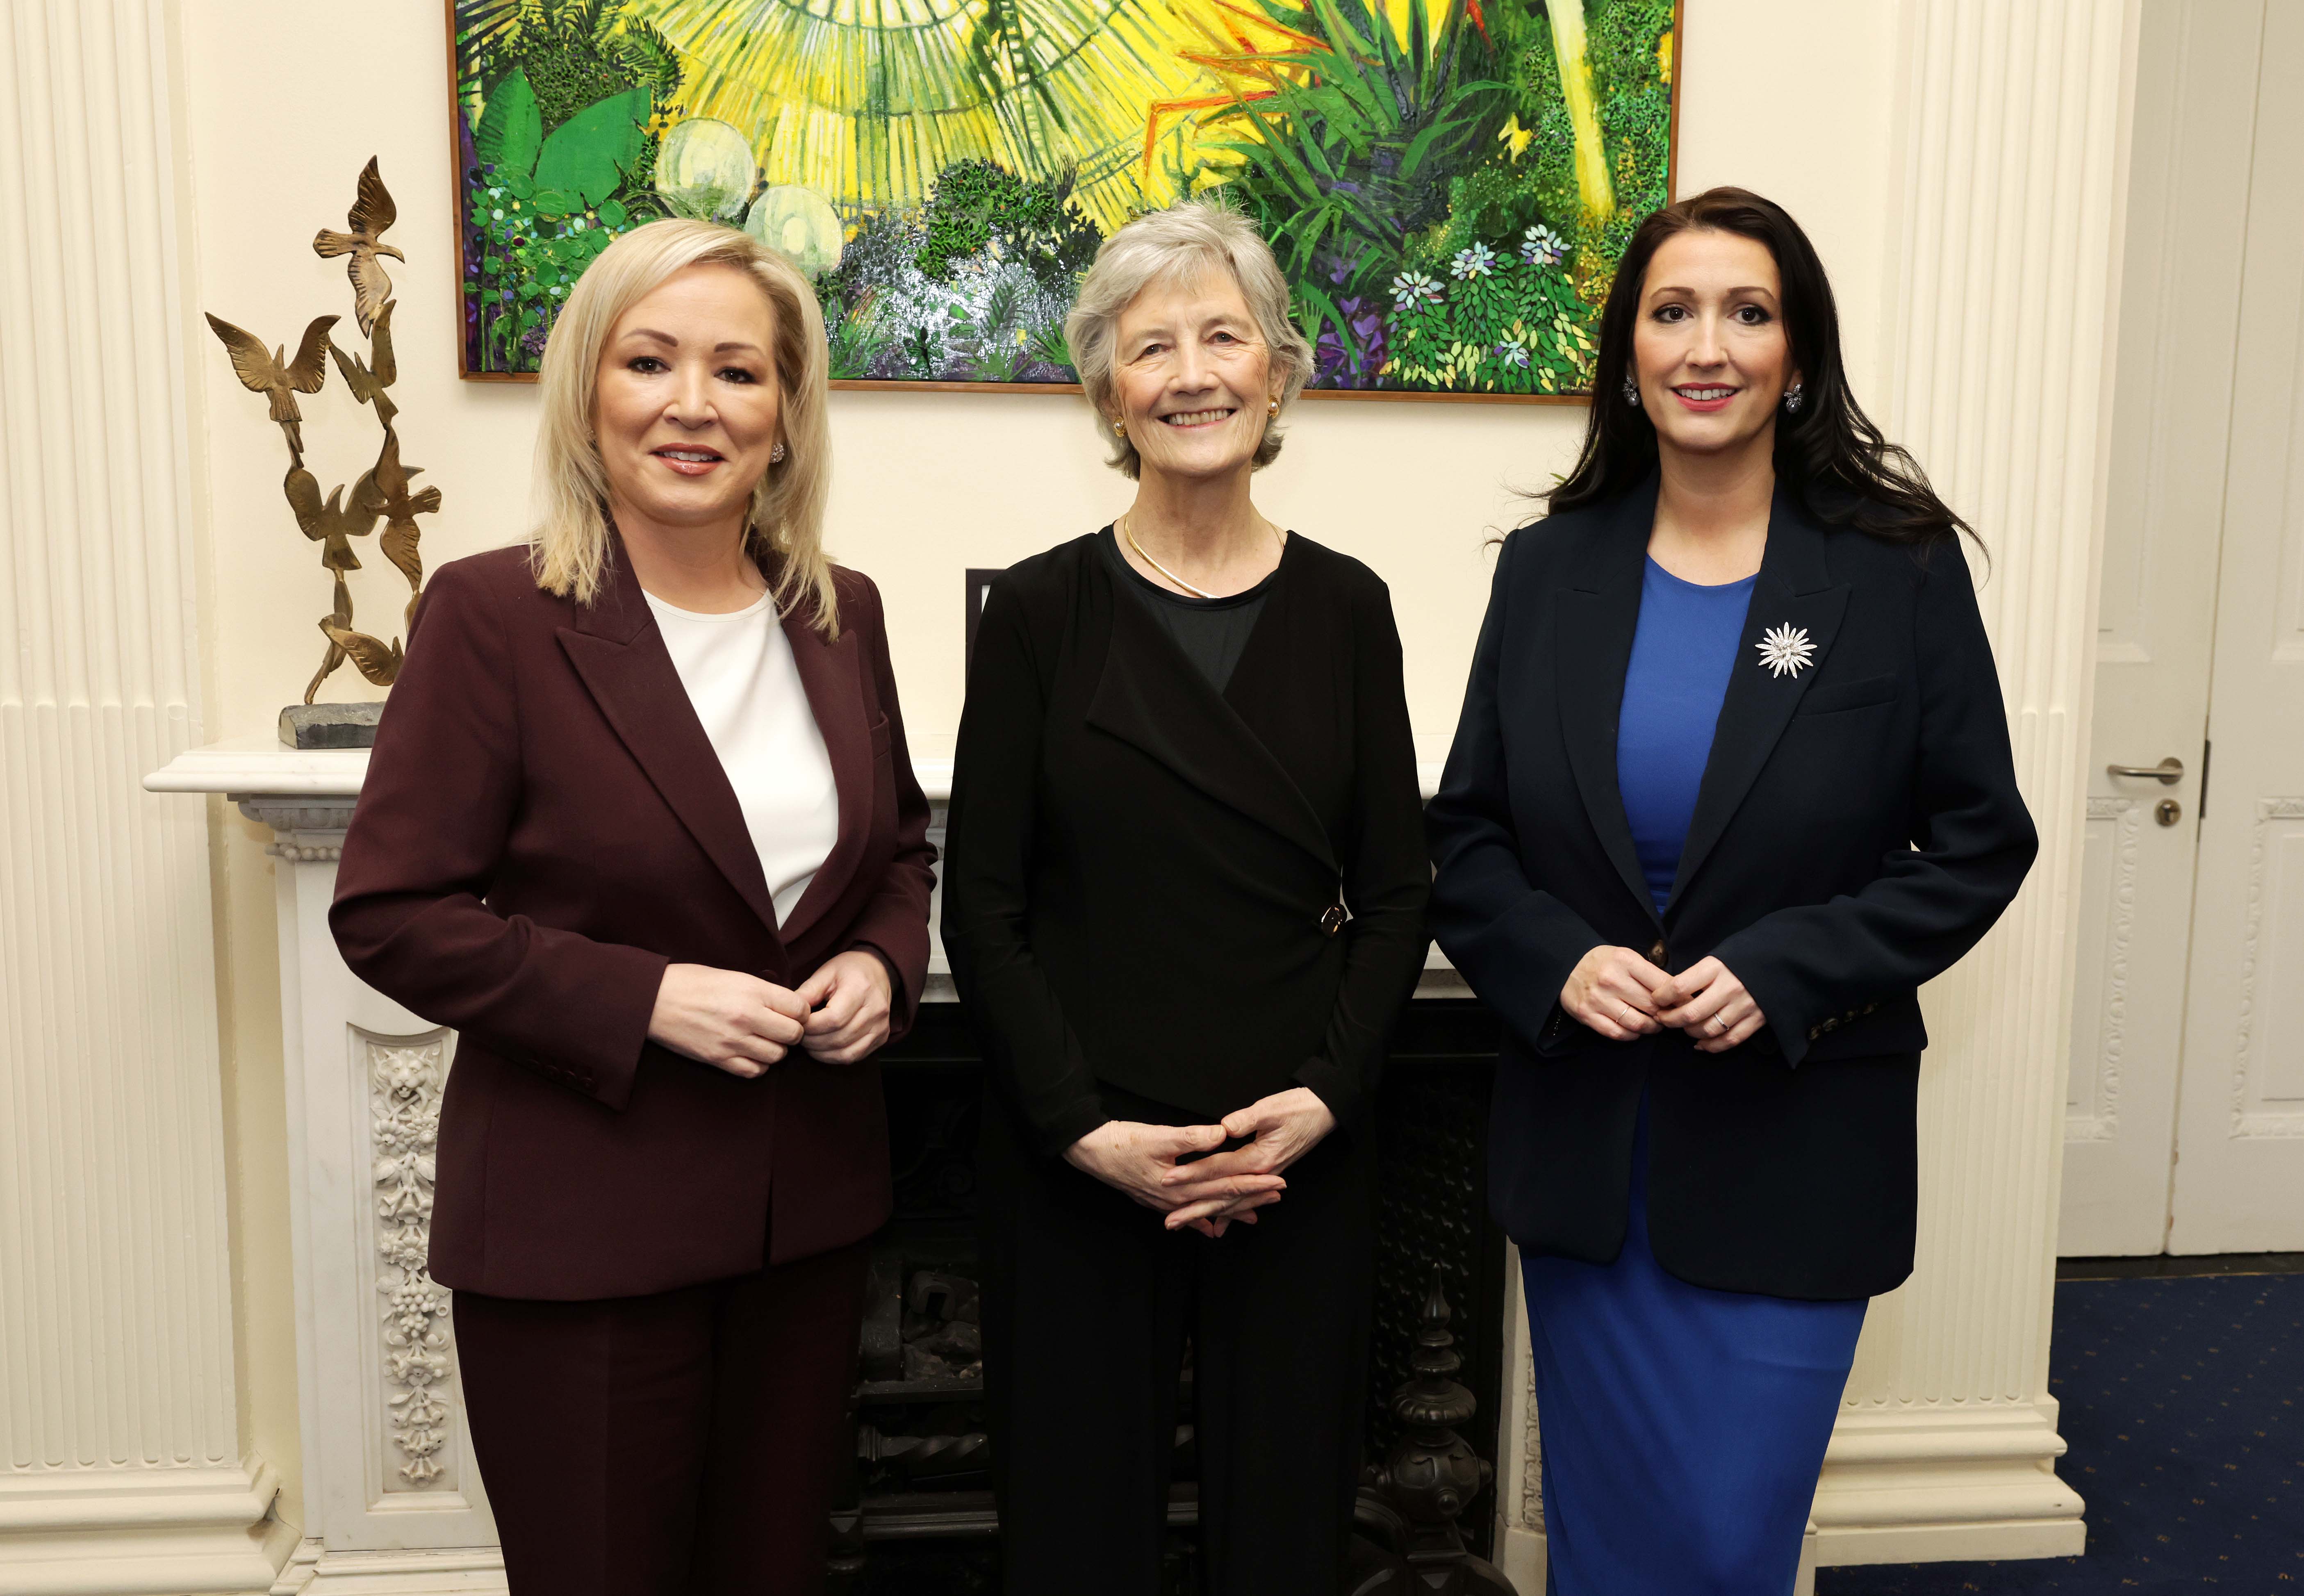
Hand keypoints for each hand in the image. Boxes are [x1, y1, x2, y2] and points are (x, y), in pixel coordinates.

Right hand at [648, 963, 808, 1077]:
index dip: (801, 1011)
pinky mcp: (718, 1059)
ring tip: (764, 1039)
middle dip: (792, 1032)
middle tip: (781, 1027)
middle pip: (793, 1034)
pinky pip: (754, 1071)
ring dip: (775, 1049)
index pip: (799, 1008)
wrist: (654, 1000)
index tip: (793, 1012)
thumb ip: (763, 992)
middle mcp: (746, 1017)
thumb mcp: (734, 976)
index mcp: (752, 991)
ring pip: (777, 1056)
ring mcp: (732, 1041)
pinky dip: (758, 1064)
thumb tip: (789, 1006)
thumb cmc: (692, 983)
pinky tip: (750, 1052)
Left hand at [797, 950, 893, 1064]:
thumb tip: (789, 1012)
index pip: (833, 1019)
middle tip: (798, 1035)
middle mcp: (875, 1010)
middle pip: (838, 1038)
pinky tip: (823, 1049)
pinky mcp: (882, 1037)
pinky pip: (854, 1056)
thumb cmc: (849, 970)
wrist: (878, 971)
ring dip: (821, 1053)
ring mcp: (881, 1026)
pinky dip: (834, 1057)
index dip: (810, 1027)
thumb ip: (808, 992)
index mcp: (861, 989)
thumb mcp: (826, 972)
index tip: (797, 1024)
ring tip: (808, 1043)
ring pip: (846, 1053)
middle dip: (812, 1041)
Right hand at [1065, 1121, 1287, 1238]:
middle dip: (1251, 1199)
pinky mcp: (1156, 1200)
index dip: (1253, 1183)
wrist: (1091, 1152)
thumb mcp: (1158, 1135)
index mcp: (1181, 1183)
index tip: (1278, 1180)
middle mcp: (1176, 1199)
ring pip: (1206, 1210)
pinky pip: (1186, 1215)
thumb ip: (1192, 1136)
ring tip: (1255, 1215)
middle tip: (1279, 1195)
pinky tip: (1211, 1229)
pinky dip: (1200, 1222)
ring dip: (1231, 1211)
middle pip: (1221, 1201)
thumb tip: (1223, 1133)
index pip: (1226, 1184)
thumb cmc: (1123, 1142)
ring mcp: (1165, 1203)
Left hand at [1157, 1087, 1336, 1234]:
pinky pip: (1245, 1199)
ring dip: (1208, 1214)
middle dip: (1195, 1209)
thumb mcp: (1272, 1108)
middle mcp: (1261, 1174)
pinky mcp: (1267, 1175)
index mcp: (1259, 1158)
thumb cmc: (1298, 1108)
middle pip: (1222, 1195)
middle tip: (1169, 1222)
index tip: (1168, 1180)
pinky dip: (1231, 1214)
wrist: (1325, 1112)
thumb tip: (1223, 1128)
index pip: (1218, 1169)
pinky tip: (1219, 1226)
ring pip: (1232, 1202)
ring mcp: (1265, 1177)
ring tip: (1184, 1225)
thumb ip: (1247, 1119)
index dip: (1191, 1174)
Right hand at [1561, 945, 1670, 1040]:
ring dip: (1651, 1028)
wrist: (1565, 965)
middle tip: (1670, 1016)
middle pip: (1652, 1006)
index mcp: (1625, 961)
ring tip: (1654, 1025)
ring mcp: (1598, 999)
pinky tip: (1635, 1030)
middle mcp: (1611, 980)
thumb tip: (1678, 995)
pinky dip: (1632, 1035)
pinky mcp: (1586, 1015)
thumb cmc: (1603, 962)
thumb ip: (1649, 972)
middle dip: (1666, 1014)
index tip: (1683, 1004)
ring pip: (1637, 1023)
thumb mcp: (1626, 956)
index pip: (1663, 985)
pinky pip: (1617, 1033)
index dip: (1678, 998)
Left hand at [1653, 956, 1766, 1052]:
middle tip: (1662, 1018)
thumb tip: (1671, 992)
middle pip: (1691, 1013)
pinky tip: (1700, 1044)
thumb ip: (1698, 974)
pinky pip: (1729, 1040)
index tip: (1656, 1000)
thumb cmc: (1744, 957)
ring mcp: (1744, 1006)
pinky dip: (1711, 1046)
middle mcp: (1729, 988)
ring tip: (1683, 1028)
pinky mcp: (1757, 1020)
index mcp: (1716, 968)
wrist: (1783, 961)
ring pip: (1708, 1029)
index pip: (1680, 987)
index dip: (1662, 997)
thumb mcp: (1719, 957)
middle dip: (1670, 1020)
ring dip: (1690, 1033)